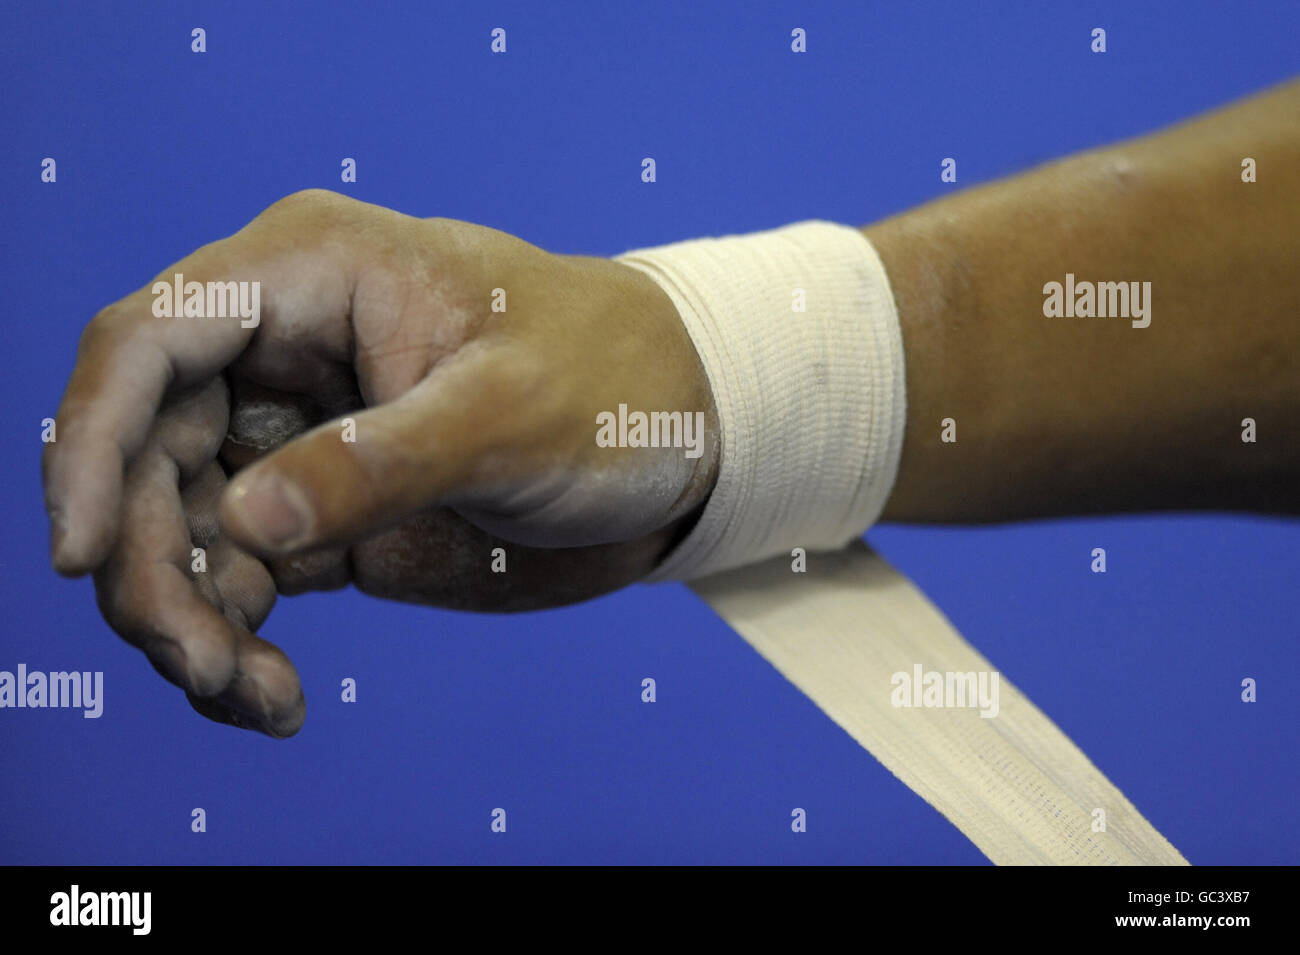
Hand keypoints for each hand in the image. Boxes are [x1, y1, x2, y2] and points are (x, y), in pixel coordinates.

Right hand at [43, 189, 718, 736]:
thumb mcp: (506, 419)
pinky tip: (275, 697)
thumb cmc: (611, 383)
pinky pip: (239, 579)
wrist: (681, 438)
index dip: (91, 442)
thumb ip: (374, 464)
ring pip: (178, 530)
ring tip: (254, 694)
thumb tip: (237, 525)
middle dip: (148, 565)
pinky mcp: (324, 509)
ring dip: (188, 622)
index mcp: (311, 274)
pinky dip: (236, 642)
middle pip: (144, 454)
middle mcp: (282, 348)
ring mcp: (297, 435)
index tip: (83, 555)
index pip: (148, 341)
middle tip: (202, 663)